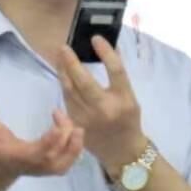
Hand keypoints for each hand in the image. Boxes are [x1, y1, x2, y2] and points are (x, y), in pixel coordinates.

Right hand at [0, 103, 82, 177]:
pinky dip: (75, 147)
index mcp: (19, 157)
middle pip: (56, 161)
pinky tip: (72, 130)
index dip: (49, 143)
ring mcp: (44, 170)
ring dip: (74, 145)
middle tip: (62, 116)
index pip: (37, 154)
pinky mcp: (51, 168)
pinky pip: (68, 162)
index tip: (57, 127)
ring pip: (65, 164)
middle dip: (66, 141)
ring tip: (72, 124)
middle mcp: (34, 166)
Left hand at [57, 35, 144, 173]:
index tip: (96, 38)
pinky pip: (67, 101)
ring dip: (63, 71)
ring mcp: (88, 119)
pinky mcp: (76, 125)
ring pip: (70, 90)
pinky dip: (64, 85)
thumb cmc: (128, 120)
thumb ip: (118, 77)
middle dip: (72, 62)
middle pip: (84, 81)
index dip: (106, 53)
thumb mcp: (130, 98)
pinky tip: (62, 74)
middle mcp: (105, 109)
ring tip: (60, 56)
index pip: (116, 71)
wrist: (122, 151)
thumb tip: (107, 49)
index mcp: (124, 100)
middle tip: (64, 47)